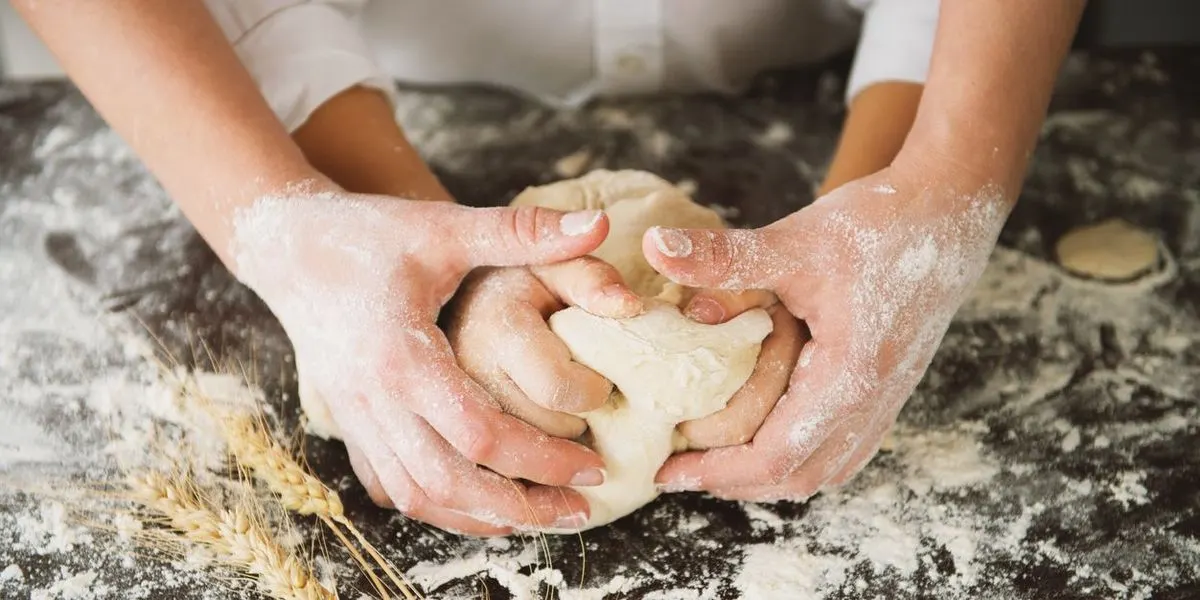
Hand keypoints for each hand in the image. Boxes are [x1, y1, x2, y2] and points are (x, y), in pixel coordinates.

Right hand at [231, 186, 614, 534]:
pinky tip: (480, 502)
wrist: (288, 244)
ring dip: (480, 515)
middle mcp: (373, 398)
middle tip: (577, 508)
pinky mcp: (349, 424)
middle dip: (519, 505)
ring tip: (540, 515)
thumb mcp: (448, 224)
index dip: (542, 458)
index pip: (479, 433)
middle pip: (448, 481)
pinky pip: (391, 486)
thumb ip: (524, 230)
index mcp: (402, 355)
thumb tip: (600, 224)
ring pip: (417, 494)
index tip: (593, 464)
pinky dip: (439, 503)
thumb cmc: (370, 233)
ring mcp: (354, 418)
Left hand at [648, 165, 1009, 500]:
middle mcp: (872, 401)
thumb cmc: (877, 226)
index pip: (777, 456)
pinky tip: (771, 437)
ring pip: (826, 468)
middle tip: (680, 471)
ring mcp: (886, 398)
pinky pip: (846, 447)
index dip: (716, 472)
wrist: (951, 209)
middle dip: (736, 483)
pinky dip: (803, 457)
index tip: (667, 471)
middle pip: (800, 476)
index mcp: (848, 379)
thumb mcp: (794, 240)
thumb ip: (724, 254)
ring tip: (716, 462)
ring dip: (770, 475)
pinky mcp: (889, 385)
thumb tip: (654, 246)